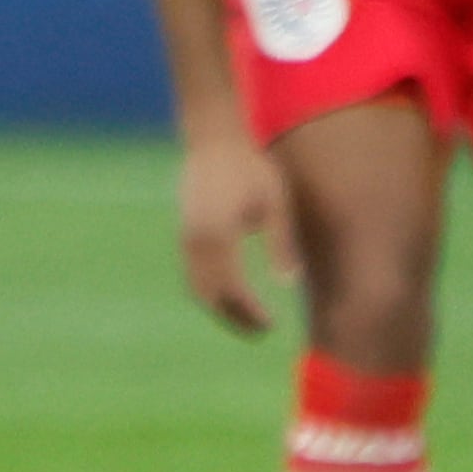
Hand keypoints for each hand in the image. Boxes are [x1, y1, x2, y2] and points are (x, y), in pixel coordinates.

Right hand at [176, 126, 291, 336]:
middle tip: (260, 331)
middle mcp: (196, 242)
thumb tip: (289, 282)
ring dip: (219, 308)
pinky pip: (192, 274)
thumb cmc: (251, 167)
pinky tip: (230, 294)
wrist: (213, 140)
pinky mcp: (184, 234)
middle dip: (233, 318)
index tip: (271, 325)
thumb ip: (281, 244)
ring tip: (245, 318)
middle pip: (210, 296)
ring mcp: (185, 238)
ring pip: (196, 288)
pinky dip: (209, 291)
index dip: (250, 312)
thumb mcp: (275, 203)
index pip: (233, 289)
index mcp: (219, 236)